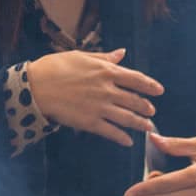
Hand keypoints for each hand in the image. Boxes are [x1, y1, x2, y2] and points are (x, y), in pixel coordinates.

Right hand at [25, 48, 162, 146]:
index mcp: (106, 71)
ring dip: (140, 123)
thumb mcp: (81, 56)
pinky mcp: (90, 122)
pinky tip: (129, 141)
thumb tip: (122, 53)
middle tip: (152, 111)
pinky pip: (111, 132)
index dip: (150, 85)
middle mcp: (107, 89)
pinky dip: (122, 138)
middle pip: (135, 100)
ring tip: (148, 127)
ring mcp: (99, 107)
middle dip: (146, 107)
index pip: (136, 78)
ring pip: (127, 118)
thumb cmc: (55, 67)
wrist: (35, 87)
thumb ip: (104, 57)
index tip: (159, 90)